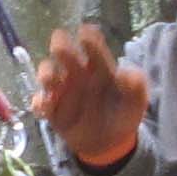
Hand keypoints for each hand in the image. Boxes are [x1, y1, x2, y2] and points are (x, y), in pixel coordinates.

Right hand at [33, 23, 145, 168]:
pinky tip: (44, 108)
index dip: (90, 40)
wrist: (110, 142)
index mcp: (98, 66)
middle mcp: (77, 73)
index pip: (93, 48)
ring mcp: (62, 90)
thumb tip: (126, 75)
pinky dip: (40, 103)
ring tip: (49, 78)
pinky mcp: (52, 109)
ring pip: (49, 76)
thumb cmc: (123, 113)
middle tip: (59, 44)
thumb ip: (136, 86)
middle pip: (66, 55)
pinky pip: (41, 103)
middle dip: (62, 48)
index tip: (86, 33)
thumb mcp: (137, 100)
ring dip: (46, 73)